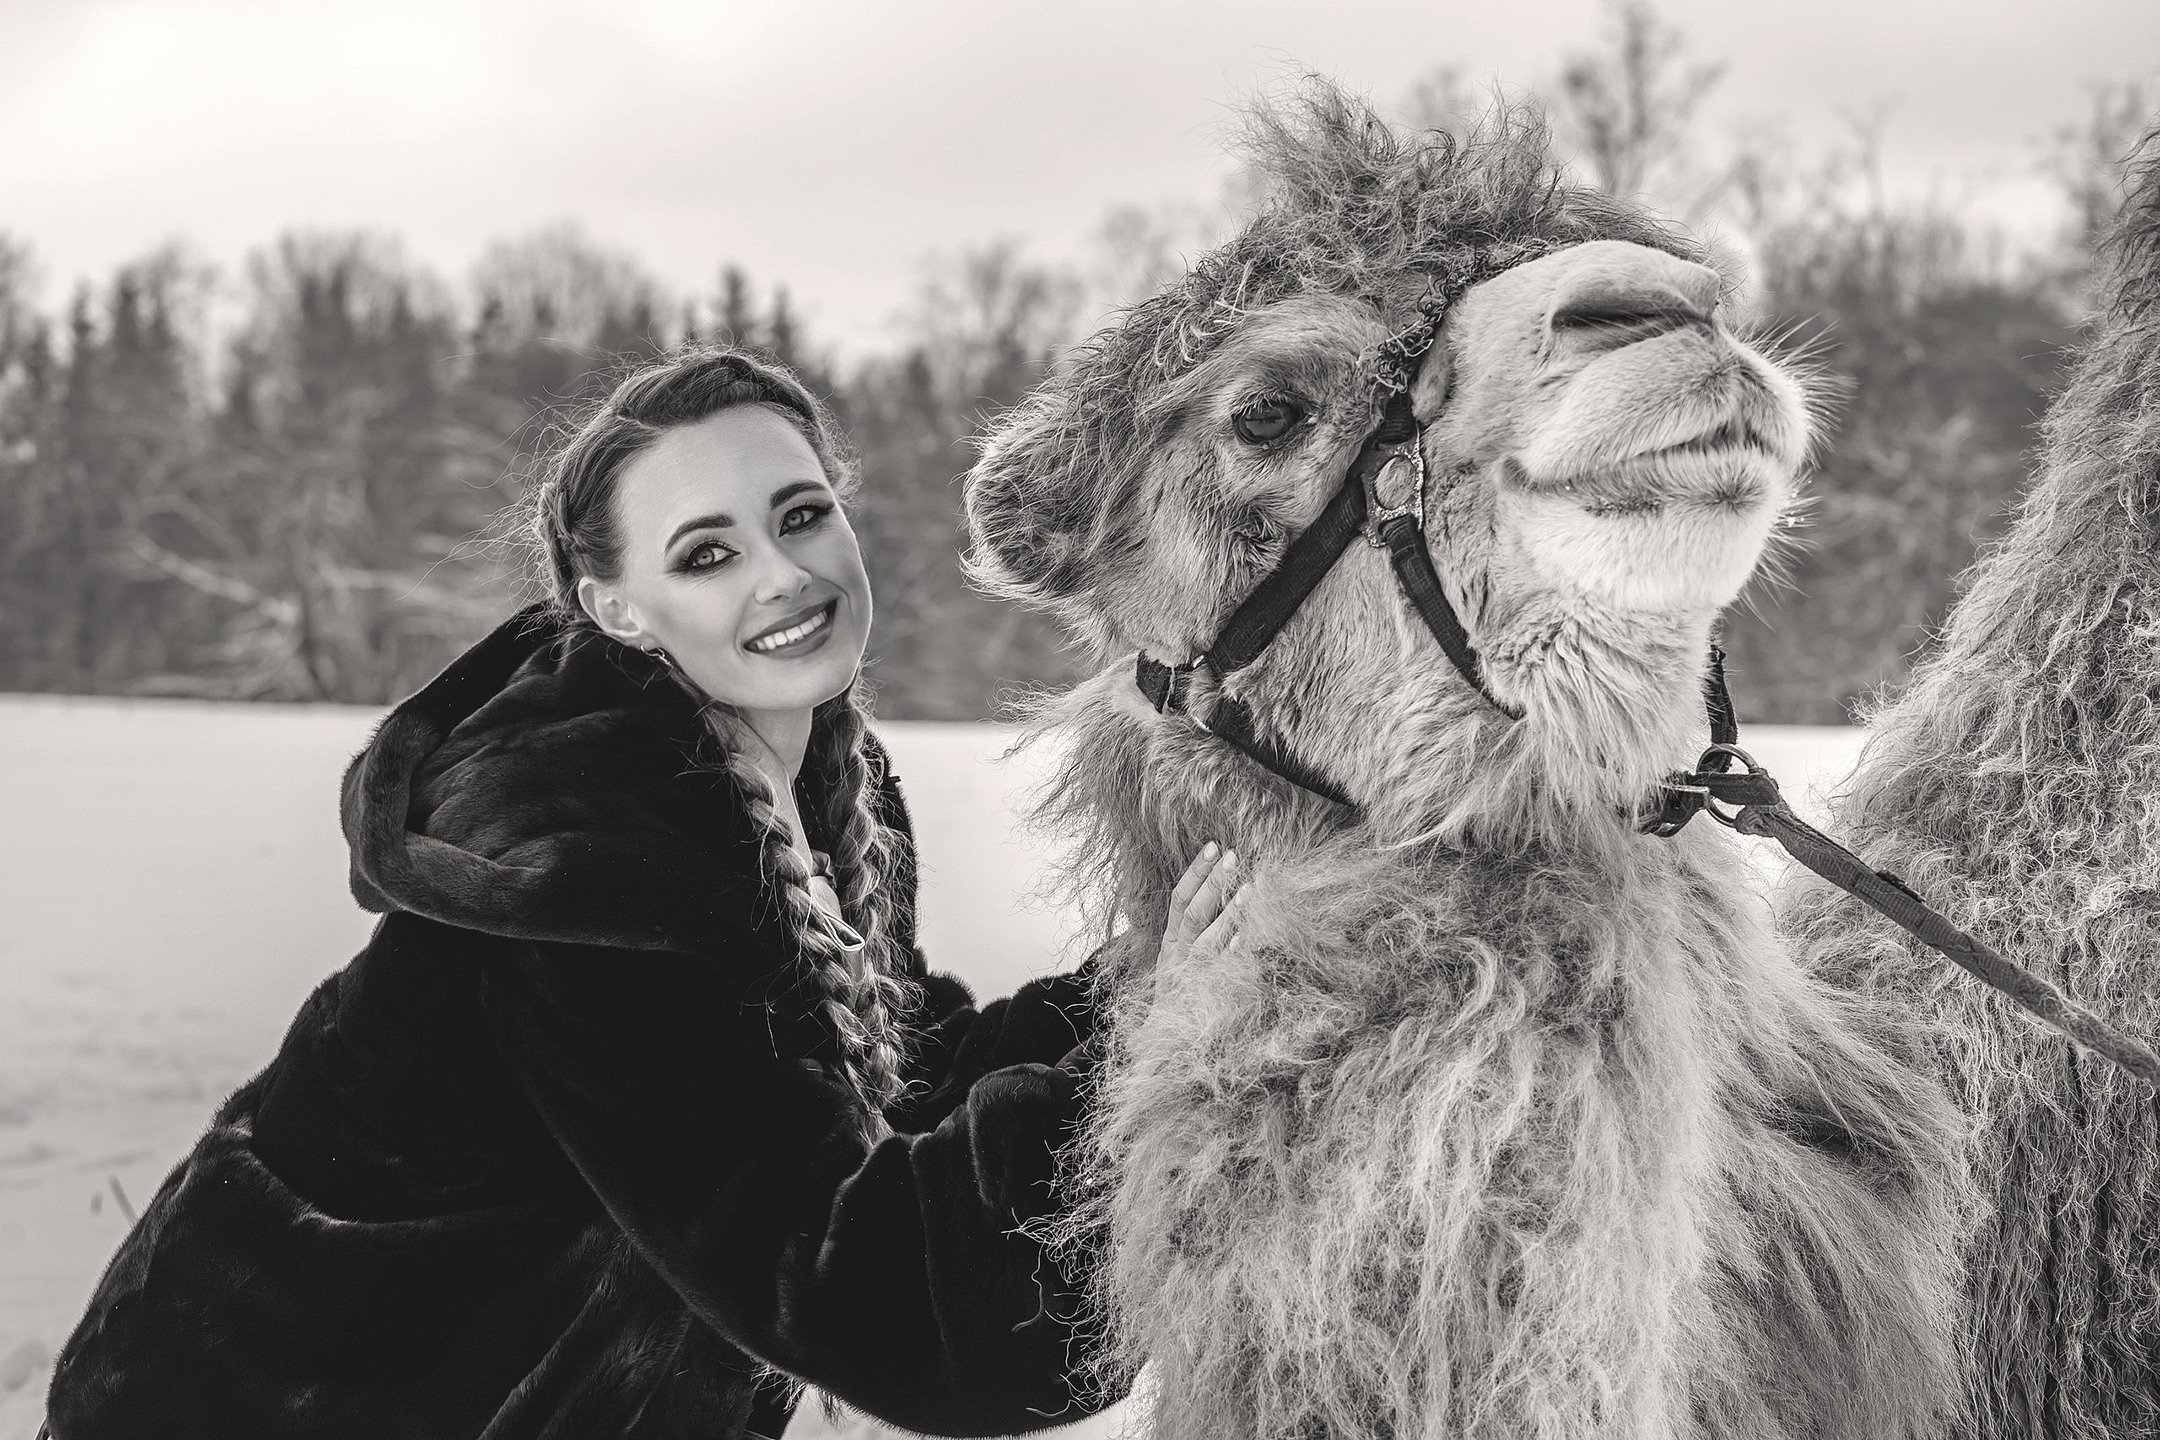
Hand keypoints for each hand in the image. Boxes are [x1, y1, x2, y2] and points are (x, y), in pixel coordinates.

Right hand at [1155, 842, 1247, 999]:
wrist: (1165, 1046)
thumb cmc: (1181, 994)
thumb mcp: (1180, 958)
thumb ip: (1198, 928)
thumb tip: (1226, 891)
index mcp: (1172, 942)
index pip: (1179, 899)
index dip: (1195, 872)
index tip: (1212, 846)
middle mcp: (1178, 956)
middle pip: (1195, 913)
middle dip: (1214, 883)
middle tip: (1234, 856)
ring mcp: (1190, 977)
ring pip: (1207, 941)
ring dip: (1229, 915)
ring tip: (1250, 890)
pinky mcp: (1204, 997)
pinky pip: (1220, 975)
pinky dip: (1232, 957)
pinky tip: (1247, 940)